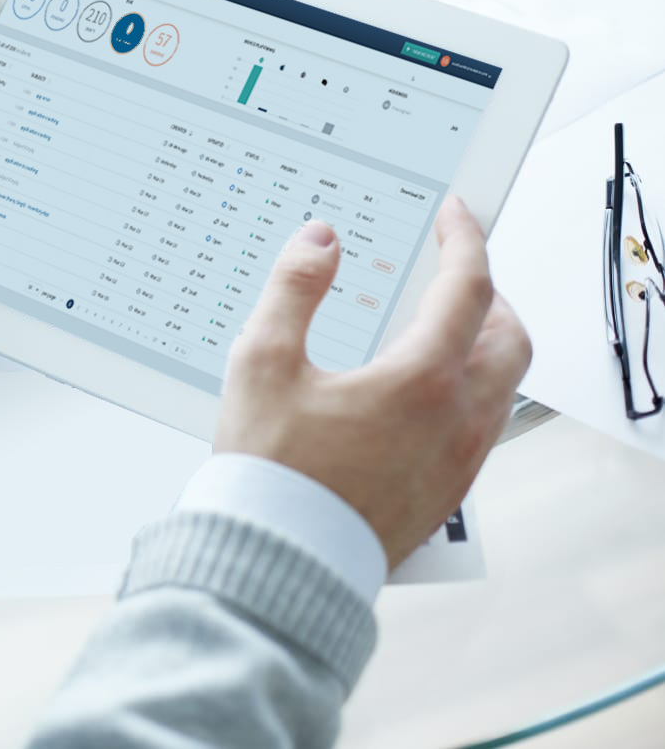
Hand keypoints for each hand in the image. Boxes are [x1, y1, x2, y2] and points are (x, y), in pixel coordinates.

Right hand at [215, 198, 531, 566]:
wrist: (280, 560)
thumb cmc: (270, 470)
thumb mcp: (263, 363)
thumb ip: (293, 290)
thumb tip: (319, 240)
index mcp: (422, 380)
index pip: (468, 288)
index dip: (464, 239)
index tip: (454, 214)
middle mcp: (456, 421)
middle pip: (510, 338)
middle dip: (492, 294)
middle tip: (460, 272)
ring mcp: (457, 462)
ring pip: (501, 386)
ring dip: (485, 344)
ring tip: (443, 329)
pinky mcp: (444, 494)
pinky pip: (480, 428)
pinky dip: (468, 390)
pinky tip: (421, 394)